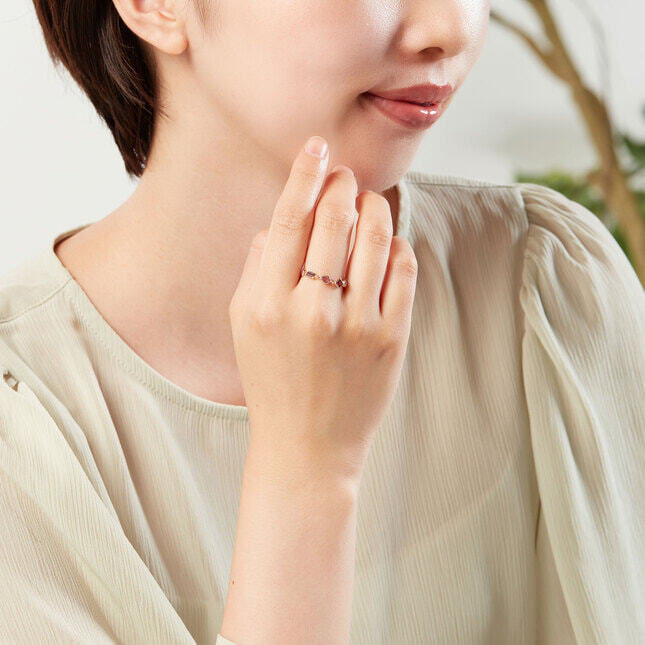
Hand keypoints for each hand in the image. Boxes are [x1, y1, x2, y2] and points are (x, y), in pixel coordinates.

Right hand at [228, 135, 417, 484]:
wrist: (308, 446)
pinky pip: (403, 272)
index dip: (305, 174)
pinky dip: (398, 246)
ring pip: (376, 237)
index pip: (289, 220)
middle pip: (335, 221)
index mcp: (266, 304)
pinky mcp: (392, 340)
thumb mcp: (243, 325)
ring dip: (375, 207)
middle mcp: (312, 311)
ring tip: (370, 202)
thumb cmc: (272, 381)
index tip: (318, 146)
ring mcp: (357, 326)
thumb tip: (282, 220)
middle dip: (344, 186)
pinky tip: (388, 244)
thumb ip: (256, 268)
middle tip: (345, 177)